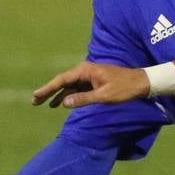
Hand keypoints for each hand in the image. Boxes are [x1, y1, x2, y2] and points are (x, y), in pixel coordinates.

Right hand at [32, 61, 150, 108]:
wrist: (140, 82)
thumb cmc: (124, 88)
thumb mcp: (104, 96)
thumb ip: (83, 99)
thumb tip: (64, 103)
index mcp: (85, 70)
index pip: (62, 80)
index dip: (47, 88)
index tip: (36, 95)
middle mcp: (84, 70)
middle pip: (62, 81)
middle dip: (48, 91)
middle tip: (34, 101)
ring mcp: (88, 76)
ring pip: (67, 86)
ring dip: (55, 94)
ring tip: (42, 104)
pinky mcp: (92, 82)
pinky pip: (75, 89)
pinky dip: (67, 96)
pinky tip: (59, 103)